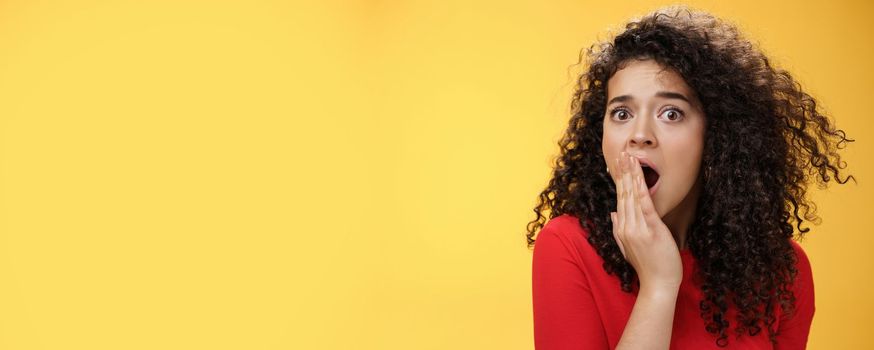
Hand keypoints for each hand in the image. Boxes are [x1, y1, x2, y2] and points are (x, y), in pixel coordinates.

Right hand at [610, 152, 682, 290]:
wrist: (658, 285)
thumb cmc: (648, 267)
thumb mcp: (629, 247)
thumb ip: (619, 229)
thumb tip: (612, 213)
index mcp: (622, 228)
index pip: (619, 198)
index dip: (619, 180)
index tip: (617, 164)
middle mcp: (626, 226)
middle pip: (623, 193)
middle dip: (622, 172)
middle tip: (621, 152)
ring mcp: (637, 228)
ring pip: (631, 195)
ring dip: (630, 174)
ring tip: (629, 157)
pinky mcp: (650, 229)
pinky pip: (644, 205)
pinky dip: (640, 188)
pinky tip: (639, 176)